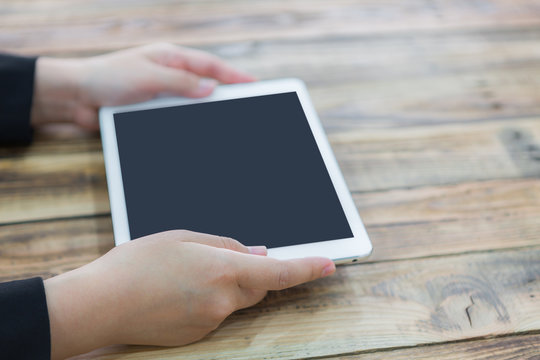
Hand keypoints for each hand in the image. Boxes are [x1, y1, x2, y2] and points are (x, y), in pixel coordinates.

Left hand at [31, 43, 254, 129]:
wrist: (77, 96)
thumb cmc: (108, 77)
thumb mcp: (149, 77)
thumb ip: (181, 82)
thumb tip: (212, 88)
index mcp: (170, 57)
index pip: (210, 65)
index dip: (234, 74)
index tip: (254, 83)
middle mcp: (169, 73)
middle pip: (205, 83)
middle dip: (226, 93)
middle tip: (247, 105)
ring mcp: (162, 92)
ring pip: (193, 102)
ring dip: (207, 111)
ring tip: (227, 122)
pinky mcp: (153, 109)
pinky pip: (178, 116)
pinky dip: (189, 122)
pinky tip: (198, 131)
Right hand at [44, 230, 334, 358]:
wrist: (102, 304)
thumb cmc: (137, 264)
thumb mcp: (182, 237)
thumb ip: (226, 245)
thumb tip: (255, 253)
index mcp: (222, 270)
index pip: (278, 272)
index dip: (307, 268)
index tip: (330, 265)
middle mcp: (222, 301)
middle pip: (258, 286)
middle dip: (251, 272)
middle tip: (221, 257)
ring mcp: (210, 323)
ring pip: (235, 300)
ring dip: (226, 285)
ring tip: (186, 274)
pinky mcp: (197, 336)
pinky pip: (216, 314)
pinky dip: (208, 301)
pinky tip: (178, 292)